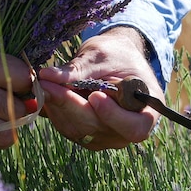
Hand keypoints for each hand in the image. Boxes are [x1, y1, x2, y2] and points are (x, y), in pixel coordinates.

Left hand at [38, 27, 162, 149]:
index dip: (113, 116)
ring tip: (43, 84)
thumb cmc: (117, 54)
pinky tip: (46, 92)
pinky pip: (68, 127)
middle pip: (98, 128)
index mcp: (148, 111)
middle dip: (70, 105)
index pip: (133, 127)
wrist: (114, 59)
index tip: (95, 95)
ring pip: (78, 130)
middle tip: (47, 84)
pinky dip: (55, 111)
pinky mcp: (88, 135)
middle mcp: (129, 130)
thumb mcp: (103, 55)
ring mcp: (107, 136)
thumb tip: (47, 75)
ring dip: (57, 107)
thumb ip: (79, 68)